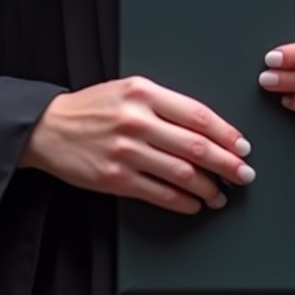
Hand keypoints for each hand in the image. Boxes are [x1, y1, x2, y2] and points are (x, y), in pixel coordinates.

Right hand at [20, 77, 255, 214]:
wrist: (49, 127)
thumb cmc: (94, 107)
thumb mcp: (129, 90)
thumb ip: (165, 104)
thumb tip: (207, 130)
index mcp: (144, 92)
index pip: (197, 115)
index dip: (226, 134)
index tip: (243, 146)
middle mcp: (136, 121)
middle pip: (195, 146)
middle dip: (226, 164)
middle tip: (244, 174)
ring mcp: (125, 152)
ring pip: (181, 174)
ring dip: (208, 188)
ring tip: (221, 195)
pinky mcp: (114, 178)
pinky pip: (158, 194)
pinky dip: (182, 202)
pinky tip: (194, 204)